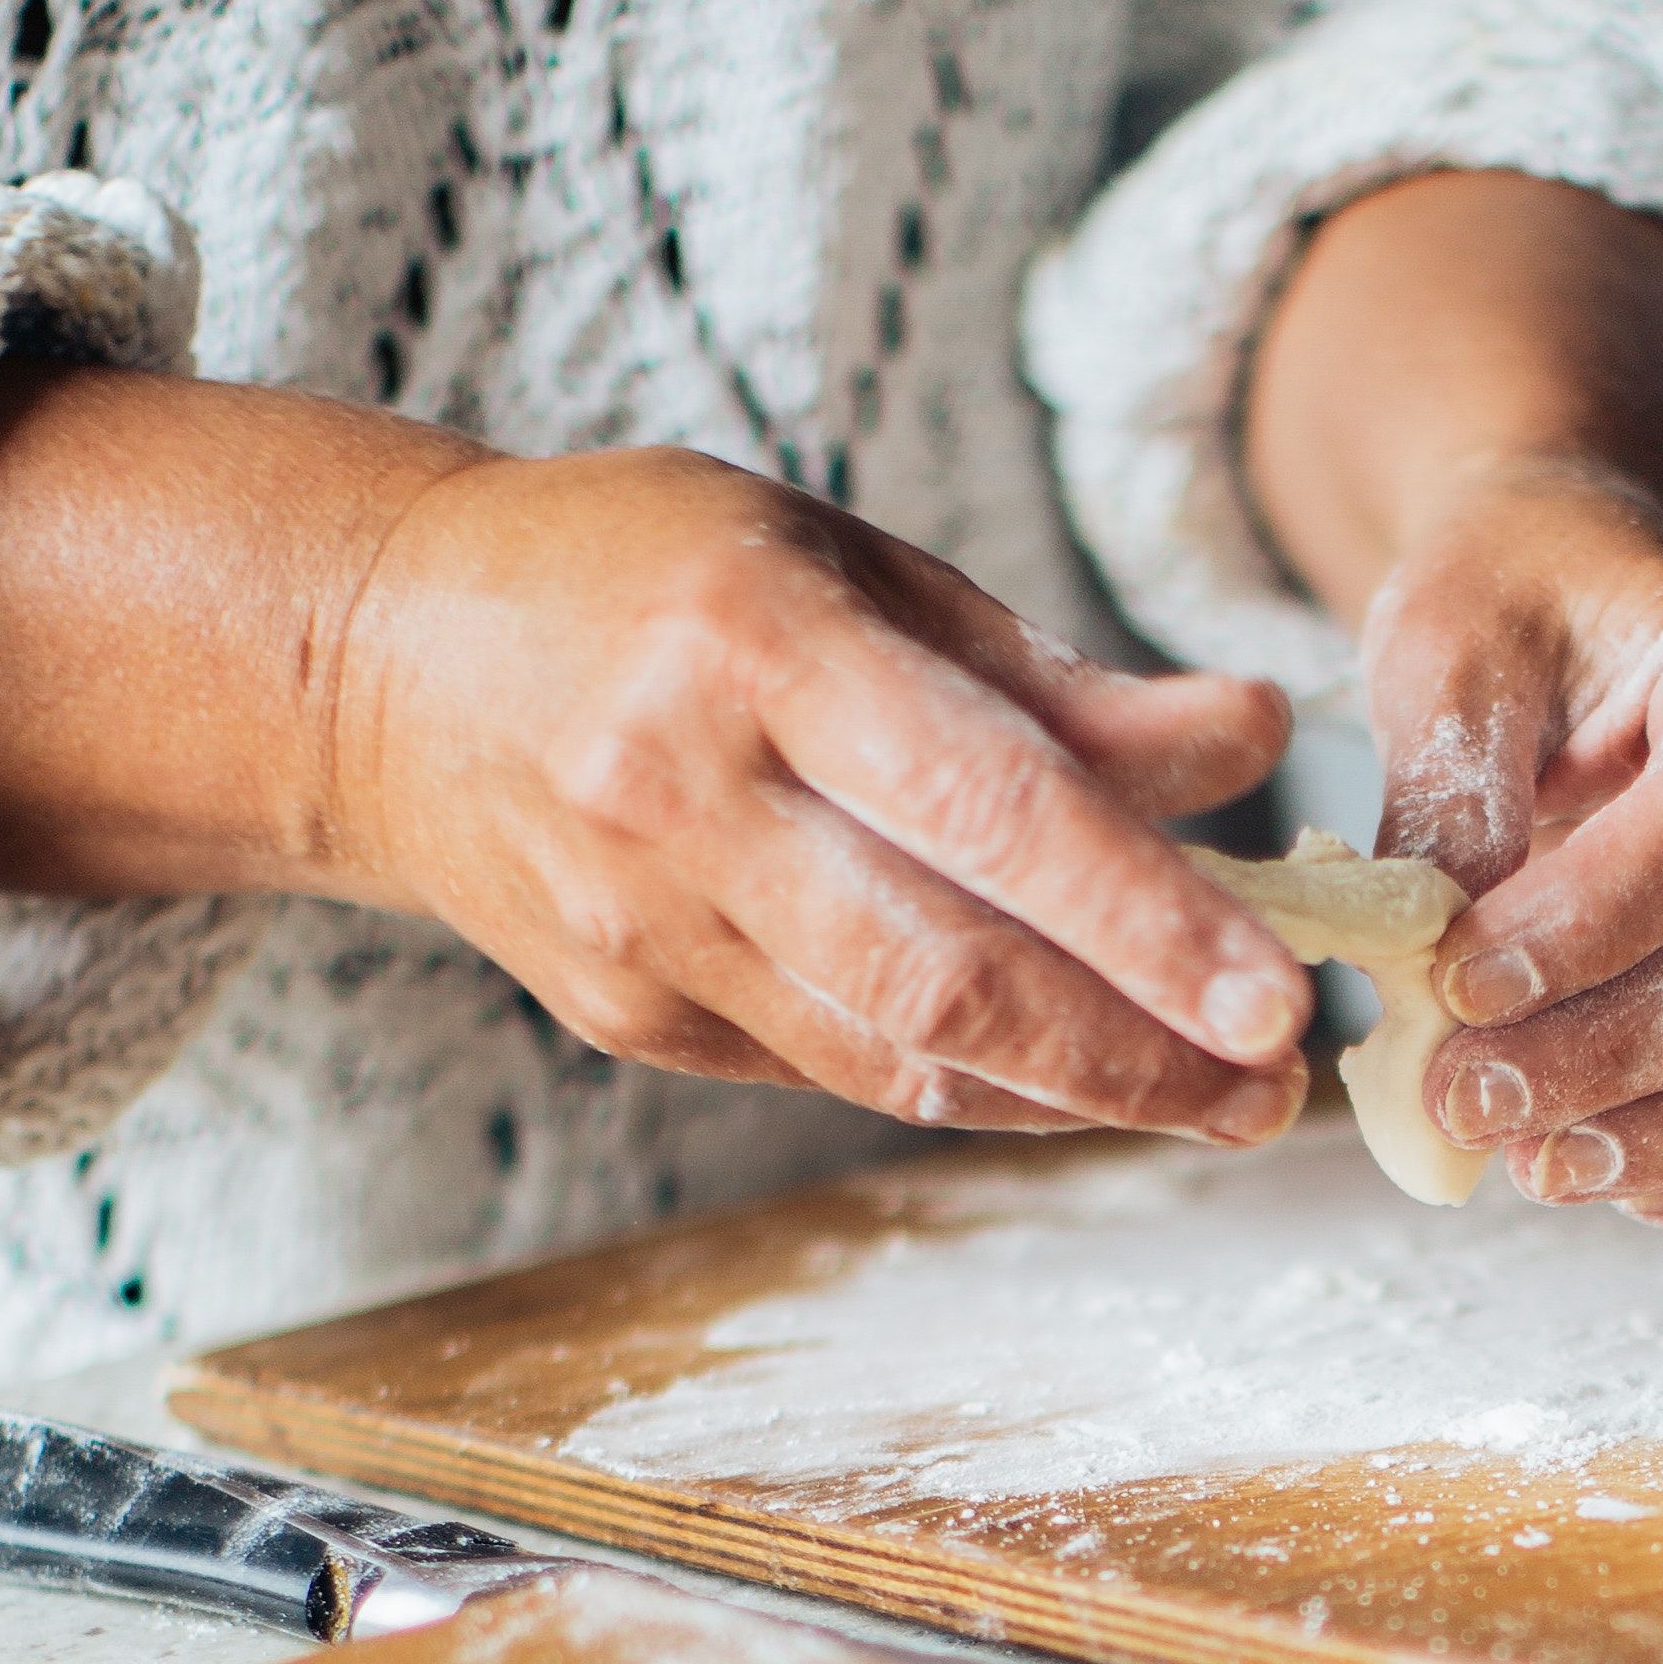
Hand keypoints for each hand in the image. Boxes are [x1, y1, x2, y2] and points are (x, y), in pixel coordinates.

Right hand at [0, 370, 1308, 1143]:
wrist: (386, 665)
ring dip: (1080, 1094)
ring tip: (1215, 1100)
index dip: (1143, 916)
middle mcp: (683, 794)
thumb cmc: (653, 579)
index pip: (986, 804)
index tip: (1273, 990)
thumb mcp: (848, 564)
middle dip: (1135, 1051)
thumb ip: (1049, 675)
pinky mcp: (630, 1016)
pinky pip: (843, 1070)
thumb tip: (1251, 746)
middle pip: (947, 970)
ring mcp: (643, 926)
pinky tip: (1079, 1080)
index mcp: (753, 641)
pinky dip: (980, 1084)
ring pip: (900, 1052)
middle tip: (1276, 1082)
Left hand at [1240, 171, 1662, 1231]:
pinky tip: (1615, 1183)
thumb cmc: (1518, 618)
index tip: (1463, 985)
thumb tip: (1432, 981)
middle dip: (1617, 1049)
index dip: (1602, 915)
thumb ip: (1449, 795)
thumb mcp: (1448, 656)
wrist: (1585, 623)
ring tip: (1527, 1162)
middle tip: (1465, 1099)